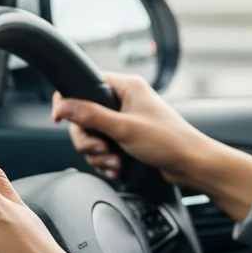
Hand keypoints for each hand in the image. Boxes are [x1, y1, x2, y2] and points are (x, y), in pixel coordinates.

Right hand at [52, 73, 209, 183]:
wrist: (191, 164)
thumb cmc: (168, 141)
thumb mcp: (125, 128)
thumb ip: (91, 116)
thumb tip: (63, 105)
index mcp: (126, 87)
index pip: (85, 84)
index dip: (69, 102)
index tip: (60, 119)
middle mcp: (124, 100)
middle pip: (83, 116)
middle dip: (88, 140)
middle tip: (101, 149)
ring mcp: (125, 120)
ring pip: (92, 135)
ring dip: (98, 154)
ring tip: (113, 162)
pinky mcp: (126, 138)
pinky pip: (103, 147)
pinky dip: (105, 160)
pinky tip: (116, 168)